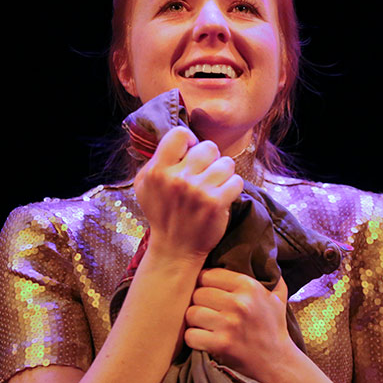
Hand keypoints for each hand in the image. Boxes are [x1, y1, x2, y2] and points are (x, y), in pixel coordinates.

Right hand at [133, 126, 244, 262]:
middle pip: (209, 147)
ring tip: (214, 185)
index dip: (190, 141)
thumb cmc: (162, 212)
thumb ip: (158, 158)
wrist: (175, 248)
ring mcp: (198, 191)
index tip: (190, 154)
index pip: (180, 134)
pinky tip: (222, 196)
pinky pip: (236, 180)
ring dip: (223, 173)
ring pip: (227, 162)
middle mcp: (177, 179)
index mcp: (157, 171)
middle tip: (205, 173)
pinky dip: (232, 188)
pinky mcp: (216, 203)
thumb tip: (182, 138)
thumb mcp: (145, 184)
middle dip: (210, 158)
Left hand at [184, 268, 297, 382]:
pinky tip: (203, 339)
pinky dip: (193, 339)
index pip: (209, 274)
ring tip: (204, 325)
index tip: (210, 293)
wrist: (277, 362)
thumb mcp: (277, 297)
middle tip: (206, 310)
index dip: (206, 284)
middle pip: (197, 293)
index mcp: (249, 286)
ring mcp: (229, 324)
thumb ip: (270, 276)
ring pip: (191, 313)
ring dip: (194, 321)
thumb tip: (263, 255)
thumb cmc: (274, 328)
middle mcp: (239, 303)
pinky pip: (190, 335)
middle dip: (199, 302)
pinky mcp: (220, 345)